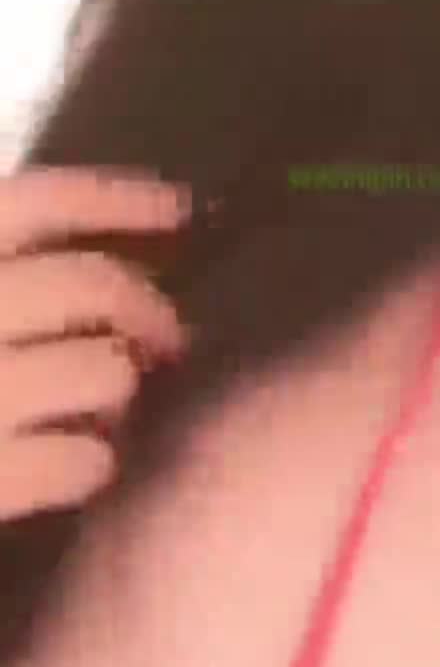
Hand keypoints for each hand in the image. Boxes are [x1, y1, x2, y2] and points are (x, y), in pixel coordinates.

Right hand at [0, 168, 190, 519]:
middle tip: (169, 341)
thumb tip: (94, 270)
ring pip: (108, 373)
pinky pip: (84, 461)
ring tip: (102, 410)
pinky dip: (92, 464)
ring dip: (119, 392)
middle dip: (151, 312)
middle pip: (94, 287)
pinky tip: (75, 467)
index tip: (179, 209)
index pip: (34, 204)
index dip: (116, 199)